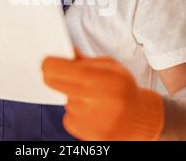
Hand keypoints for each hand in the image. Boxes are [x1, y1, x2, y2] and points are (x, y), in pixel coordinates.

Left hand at [42, 49, 164, 140]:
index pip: (62, 69)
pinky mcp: (89, 135)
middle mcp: (97, 101)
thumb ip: (86, 60)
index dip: (49, 64)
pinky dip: (77, 113)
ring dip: (72, 97)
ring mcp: (92, 121)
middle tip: (54, 73)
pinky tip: (93, 113)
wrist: (140, 120)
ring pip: (66, 101)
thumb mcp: (111, 67)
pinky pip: (69, 117)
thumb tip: (64, 50)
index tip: (45, 62)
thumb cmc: (123, 89)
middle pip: (56, 84)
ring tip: (93, 99)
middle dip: (53, 77)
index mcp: (103, 79)